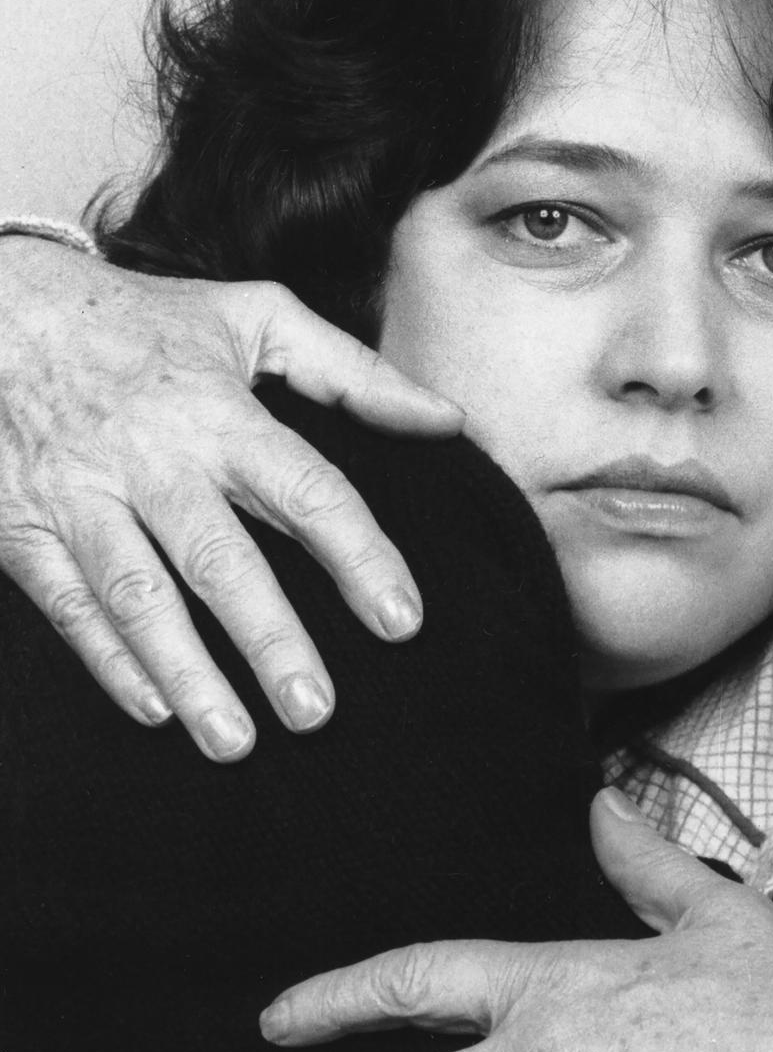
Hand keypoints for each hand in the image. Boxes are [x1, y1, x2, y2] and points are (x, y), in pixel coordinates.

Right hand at [0, 235, 460, 757]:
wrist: (3, 310)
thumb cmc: (146, 321)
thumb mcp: (258, 318)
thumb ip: (356, 373)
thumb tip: (448, 419)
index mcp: (221, 414)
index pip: (307, 491)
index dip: (359, 556)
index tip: (403, 621)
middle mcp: (155, 460)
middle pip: (220, 560)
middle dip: (270, 640)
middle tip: (317, 712)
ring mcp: (83, 497)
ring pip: (139, 597)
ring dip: (189, 672)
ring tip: (236, 741)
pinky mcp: (24, 528)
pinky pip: (69, 605)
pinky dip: (110, 660)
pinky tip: (156, 708)